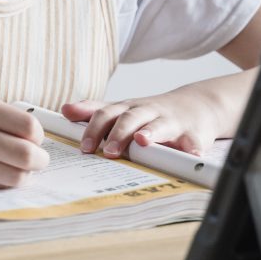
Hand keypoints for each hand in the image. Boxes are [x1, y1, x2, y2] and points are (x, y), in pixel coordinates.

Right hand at [0, 93, 48, 188]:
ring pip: (14, 177)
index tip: (34, 136)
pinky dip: (3, 183)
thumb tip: (27, 129)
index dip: (37, 134)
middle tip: (38, 158)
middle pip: (26, 155)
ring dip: (24, 175)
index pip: (26, 126)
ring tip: (21, 169)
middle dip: (40, 159)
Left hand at [61, 81, 227, 158]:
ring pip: (158, 126)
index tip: (84, 146)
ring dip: (150, 133)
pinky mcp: (192, 134)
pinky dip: (191, 147)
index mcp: (128, 109)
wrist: (196, 106)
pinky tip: (190, 154)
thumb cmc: (152, 112)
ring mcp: (170, 121)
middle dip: (117, 134)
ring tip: (142, 142)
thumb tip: (65, 109)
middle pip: (129, 119)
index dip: (93, 128)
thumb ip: (95, 111)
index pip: (106, 114)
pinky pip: (192, 141)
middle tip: (107, 151)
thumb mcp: (123, 109)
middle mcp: (147, 112)